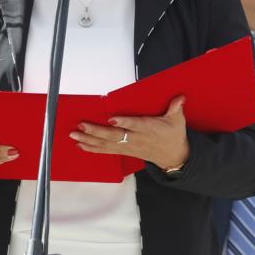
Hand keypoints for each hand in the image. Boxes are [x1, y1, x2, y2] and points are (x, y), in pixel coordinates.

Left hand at [70, 96, 190, 171]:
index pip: (135, 125)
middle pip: (114, 136)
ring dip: (89, 140)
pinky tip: (80, 145)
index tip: (112, 119)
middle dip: (96, 131)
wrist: (174, 156)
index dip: (124, 122)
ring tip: (74, 135)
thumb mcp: (177, 121)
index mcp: (148, 129)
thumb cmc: (173, 135)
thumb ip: (176, 108)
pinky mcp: (124, 151)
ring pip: (106, 144)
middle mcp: (135, 138)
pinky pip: (106, 150)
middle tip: (81, 126)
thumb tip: (179, 98)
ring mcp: (128, 146)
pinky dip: (92, 148)